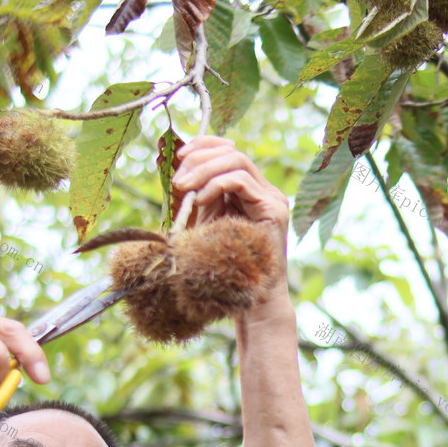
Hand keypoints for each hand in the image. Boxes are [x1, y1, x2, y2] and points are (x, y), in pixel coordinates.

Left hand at [172, 136, 290, 305]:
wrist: (249, 301)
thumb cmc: (223, 266)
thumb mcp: (204, 224)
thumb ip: (196, 197)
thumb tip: (174, 168)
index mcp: (248, 190)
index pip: (229, 150)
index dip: (203, 145)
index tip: (178, 155)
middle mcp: (263, 190)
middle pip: (232, 151)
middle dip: (199, 158)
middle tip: (177, 179)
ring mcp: (271, 198)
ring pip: (237, 161)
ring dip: (203, 171)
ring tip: (182, 188)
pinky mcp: (273, 209)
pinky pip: (241, 181)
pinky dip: (215, 185)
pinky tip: (200, 201)